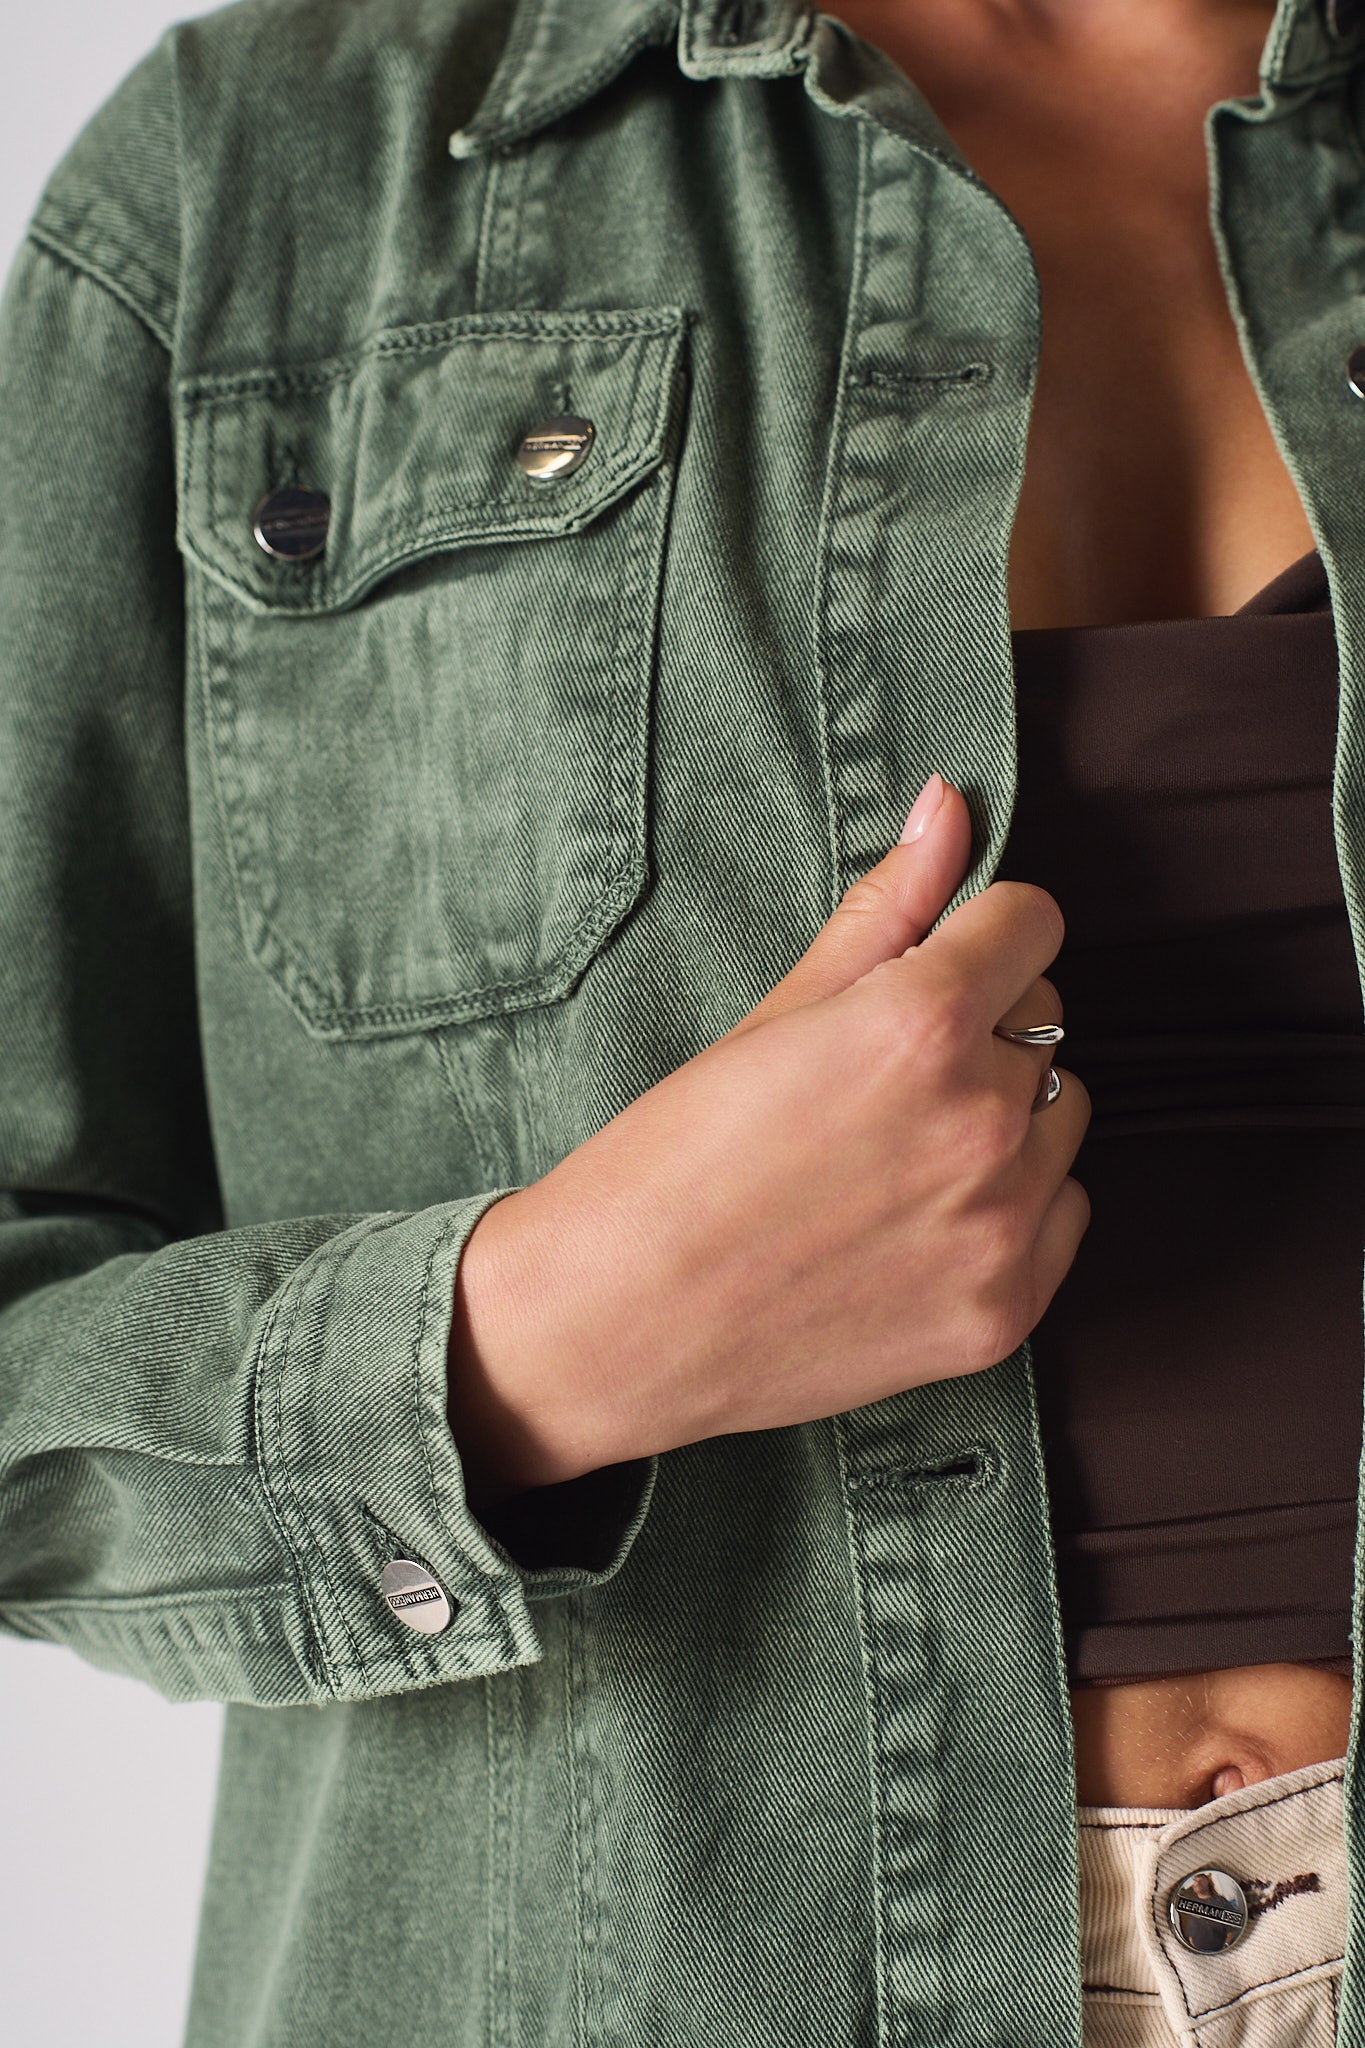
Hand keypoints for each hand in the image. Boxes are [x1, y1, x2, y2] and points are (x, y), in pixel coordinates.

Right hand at [448, 774, 1089, 1497]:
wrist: (618, 1324)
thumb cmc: (674, 1160)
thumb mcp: (776, 1014)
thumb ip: (887, 907)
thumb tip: (950, 804)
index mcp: (923, 1024)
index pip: (1032, 923)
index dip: (979, 935)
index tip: (937, 964)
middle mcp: (982, 1122)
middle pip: (1046, 1020)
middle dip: (982, 1030)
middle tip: (878, 1082)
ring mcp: (1000, 1226)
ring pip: (1064, 1118)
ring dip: (1006, 1118)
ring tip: (895, 1155)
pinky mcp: (1004, 1310)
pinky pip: (1064, 1214)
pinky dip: (1013, 1208)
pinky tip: (918, 1220)